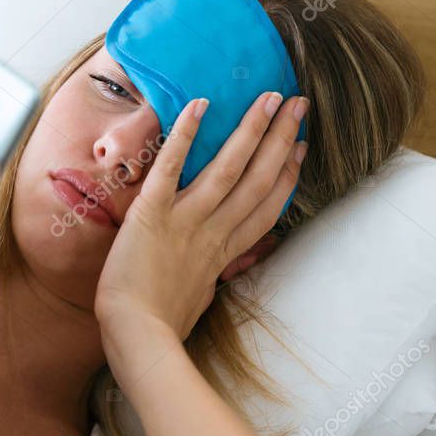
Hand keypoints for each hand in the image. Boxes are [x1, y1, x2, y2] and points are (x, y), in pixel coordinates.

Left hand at [94, 92, 307, 343]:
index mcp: (222, 252)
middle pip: (257, 179)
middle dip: (279, 140)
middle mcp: (212, 231)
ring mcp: (185, 220)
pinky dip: (185, 136)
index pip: (264, 206)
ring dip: (251, 130)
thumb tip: (228, 264)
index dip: (286, 175)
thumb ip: (215, 273)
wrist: (136, 338)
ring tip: (270, 98)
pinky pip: (172, 168)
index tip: (299, 149)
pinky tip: (200, 104)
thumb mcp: (200, 298)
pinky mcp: (152, 213)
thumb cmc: (161, 326)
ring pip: (228, 168)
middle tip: (298, 106)